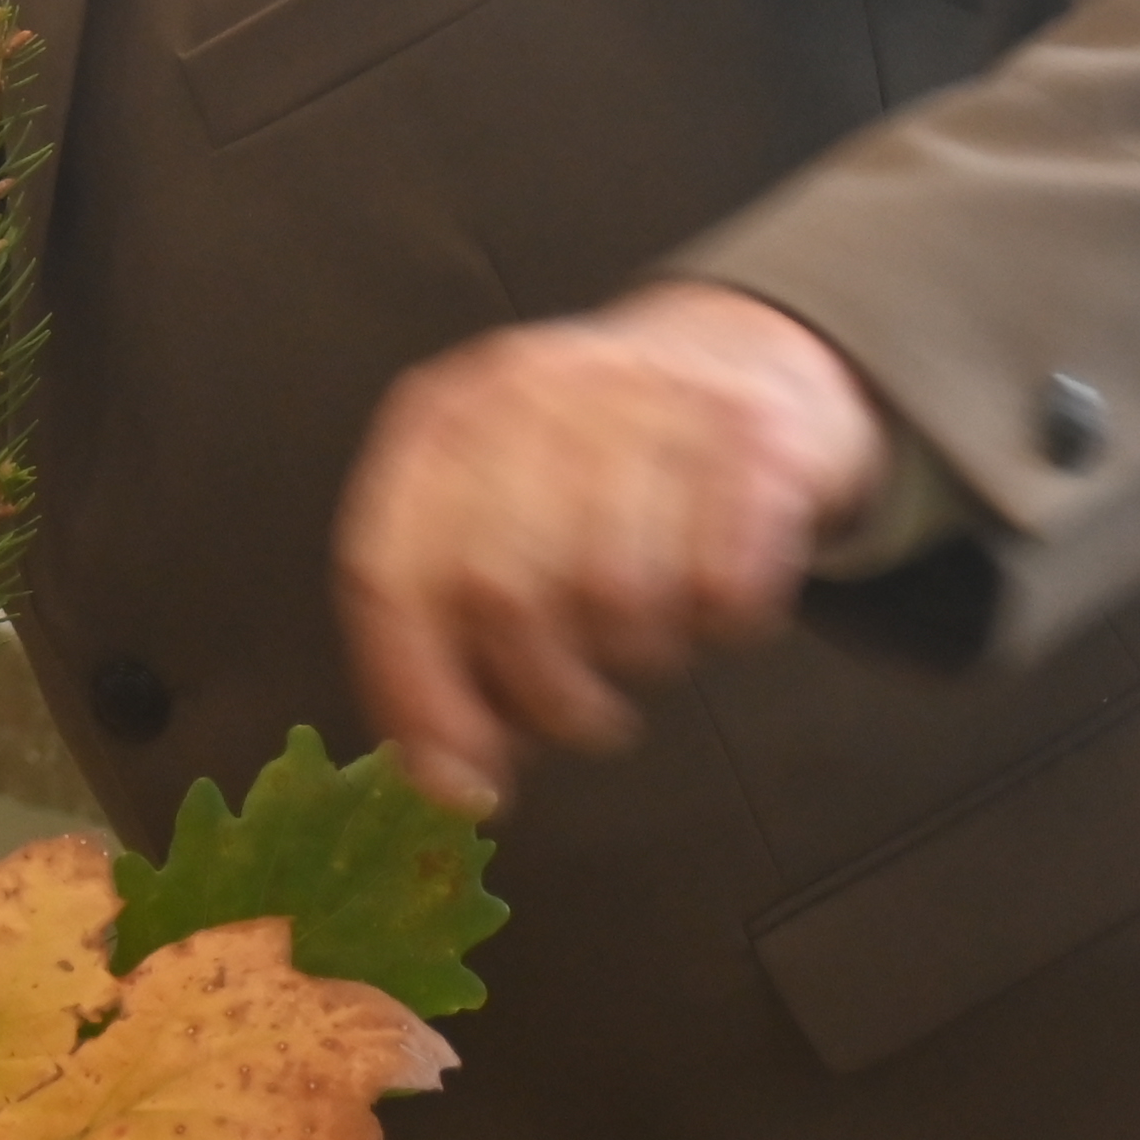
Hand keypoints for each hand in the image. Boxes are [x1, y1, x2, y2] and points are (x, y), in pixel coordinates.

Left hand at [332, 281, 889, 814]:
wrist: (743, 353)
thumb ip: (447, 633)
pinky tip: (719, 599)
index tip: (462, 786)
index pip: (388, 574)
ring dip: (641, 660)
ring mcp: (640, 397)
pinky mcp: (750, 428)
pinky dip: (726, 622)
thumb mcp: (496, 515)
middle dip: (545, 698)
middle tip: (584, 719)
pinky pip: (726, 582)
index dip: (419, 696)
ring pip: (616, 596)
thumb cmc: (600, 474)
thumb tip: (444, 779)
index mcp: (441, 421)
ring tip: (651, 640)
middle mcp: (529, 392)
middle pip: (500, 595)